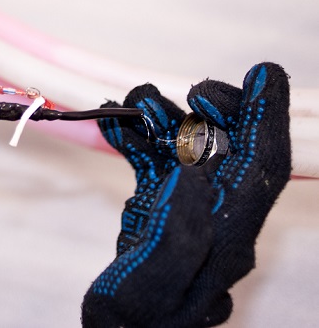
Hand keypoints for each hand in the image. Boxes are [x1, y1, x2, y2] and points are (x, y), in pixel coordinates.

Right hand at [82, 63, 290, 326]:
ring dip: (163, 119)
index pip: (259, 167)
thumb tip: (195, 178)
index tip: (263, 75)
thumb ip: (180, 236)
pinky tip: (113, 126)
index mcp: (227, 236)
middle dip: (215, 110)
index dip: (264, 117)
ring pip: (188, 147)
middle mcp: (215, 216)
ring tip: (133, 105)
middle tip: (191, 92)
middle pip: (230, 148)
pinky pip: (153, 161)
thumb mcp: (153, 291)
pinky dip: (134, 139)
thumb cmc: (135, 324)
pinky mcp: (158, 206)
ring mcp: (187, 208)